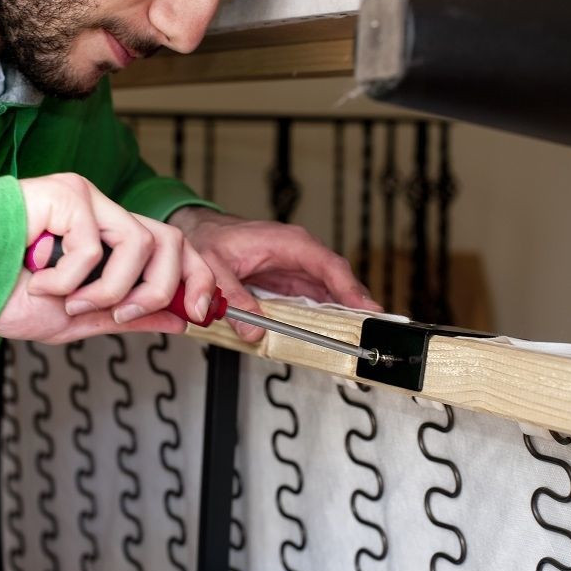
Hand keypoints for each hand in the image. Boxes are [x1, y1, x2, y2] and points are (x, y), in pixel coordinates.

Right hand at [0, 174, 215, 343]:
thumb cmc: (0, 293)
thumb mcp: (76, 320)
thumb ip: (126, 316)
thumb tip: (178, 319)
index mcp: (110, 242)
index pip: (172, 250)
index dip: (196, 279)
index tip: (198, 314)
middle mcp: (104, 216)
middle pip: (171, 240)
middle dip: (158, 288)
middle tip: (121, 314)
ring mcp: (87, 201)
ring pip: (138, 244)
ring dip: (106, 288)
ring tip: (66, 300)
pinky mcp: (66, 193)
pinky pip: (92, 246)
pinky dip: (66, 278)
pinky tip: (36, 278)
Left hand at [167, 207, 381, 342]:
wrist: (200, 231)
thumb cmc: (209, 239)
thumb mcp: (214, 267)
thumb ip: (233, 297)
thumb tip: (253, 330)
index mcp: (288, 242)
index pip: (328, 265)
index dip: (350, 289)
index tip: (367, 310)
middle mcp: (299, 253)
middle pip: (338, 281)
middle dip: (356, 306)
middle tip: (370, 334)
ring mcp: (297, 268)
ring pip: (331, 292)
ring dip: (345, 314)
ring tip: (358, 339)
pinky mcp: (291, 282)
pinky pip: (316, 300)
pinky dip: (327, 316)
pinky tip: (333, 334)